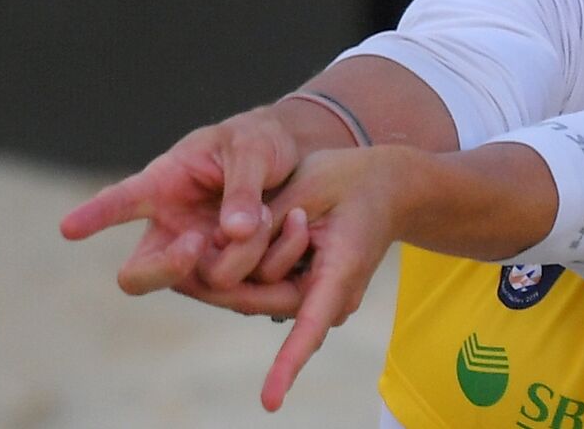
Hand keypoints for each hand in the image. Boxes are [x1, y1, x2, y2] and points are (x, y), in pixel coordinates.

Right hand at [59, 107, 303, 293]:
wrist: (293, 159)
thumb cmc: (259, 142)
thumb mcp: (253, 150)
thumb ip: (242, 187)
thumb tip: (233, 233)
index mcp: (163, 186)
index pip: (121, 201)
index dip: (95, 215)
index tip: (69, 227)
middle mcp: (170, 229)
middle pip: (139, 273)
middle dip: (165, 267)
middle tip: (195, 243)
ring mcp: (198, 256)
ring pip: (201, 282)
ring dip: (242, 255)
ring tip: (274, 214)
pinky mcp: (231, 272)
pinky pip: (241, 287)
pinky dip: (268, 267)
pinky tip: (291, 229)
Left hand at [173, 147, 408, 410]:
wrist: (386, 186)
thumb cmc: (350, 181)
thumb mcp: (308, 185)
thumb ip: (268, 220)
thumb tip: (227, 250)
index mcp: (340, 272)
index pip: (311, 325)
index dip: (289, 363)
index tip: (270, 402)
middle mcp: (330, 297)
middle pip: (258, 298)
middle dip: (225, 271)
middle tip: (197, 237)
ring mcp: (319, 298)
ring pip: (255, 288)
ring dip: (245, 253)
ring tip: (274, 209)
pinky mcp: (305, 291)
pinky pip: (263, 285)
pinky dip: (247, 263)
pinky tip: (233, 240)